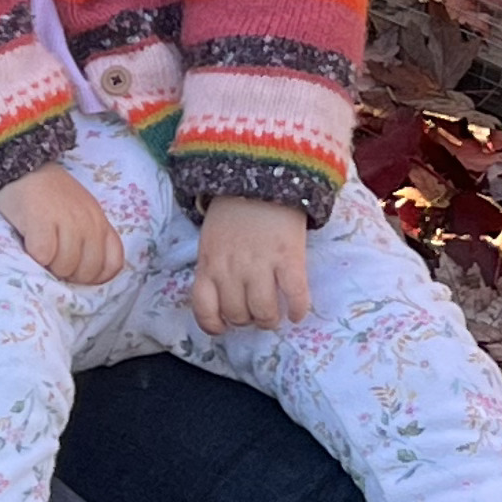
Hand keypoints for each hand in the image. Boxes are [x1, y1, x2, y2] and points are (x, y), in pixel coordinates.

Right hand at [0, 159, 125, 287]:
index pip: (113, 264)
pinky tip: (29, 243)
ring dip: (49, 266)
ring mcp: (67, 221)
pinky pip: (43, 257)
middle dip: (70, 274)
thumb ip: (90, 238)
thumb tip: (85, 276)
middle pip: (88, 271)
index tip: (77, 271)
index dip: (95, 276)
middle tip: (53, 261)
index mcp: (101, 222)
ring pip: (65, 267)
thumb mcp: (81, 214)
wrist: (22, 168)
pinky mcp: (41, 221)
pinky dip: (34, 256)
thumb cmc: (49, 196)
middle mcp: (89, 222)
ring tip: (40, 251)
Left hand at [190, 196, 310, 333]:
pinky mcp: (289, 256)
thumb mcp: (211, 238)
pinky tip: (297, 314)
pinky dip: (298, 309)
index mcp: (209, 263)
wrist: (261, 174)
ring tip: (275, 316)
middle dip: (247, 321)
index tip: (224, 327)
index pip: (204, 309)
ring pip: (263, 311)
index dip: (214, 325)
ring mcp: (261, 264)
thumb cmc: (234, 208)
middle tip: (255, 314)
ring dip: (270, 320)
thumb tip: (222, 294)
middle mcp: (232, 269)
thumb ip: (214, 265)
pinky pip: (295, 294)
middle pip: (237, 314)